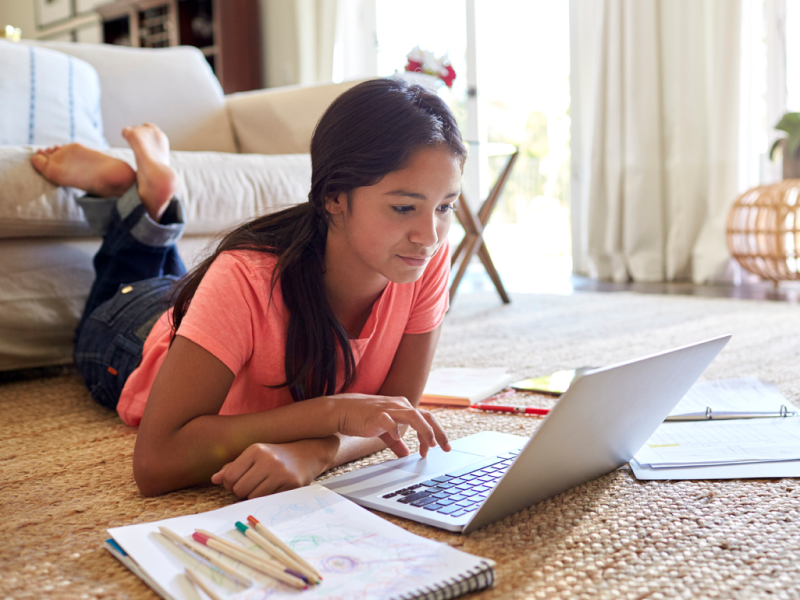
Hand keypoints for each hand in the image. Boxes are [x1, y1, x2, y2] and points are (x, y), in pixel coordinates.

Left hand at [211, 438, 335, 498]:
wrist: (307, 453)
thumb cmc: (275, 456)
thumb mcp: (254, 455)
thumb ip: (233, 467)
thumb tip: (214, 479)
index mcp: (255, 450)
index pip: (229, 477)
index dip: (230, 484)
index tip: (239, 481)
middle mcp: (267, 460)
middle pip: (240, 489)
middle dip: (242, 492)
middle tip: (251, 485)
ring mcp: (280, 472)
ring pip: (253, 497)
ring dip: (254, 496)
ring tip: (263, 486)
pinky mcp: (291, 484)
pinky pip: (268, 500)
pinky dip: (267, 497)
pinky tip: (274, 488)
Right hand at [329, 393, 449, 457]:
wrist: (343, 410)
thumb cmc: (364, 418)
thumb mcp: (384, 431)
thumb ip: (396, 442)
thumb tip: (406, 454)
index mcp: (404, 407)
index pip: (426, 419)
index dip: (434, 434)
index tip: (436, 450)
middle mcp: (399, 406)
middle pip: (426, 416)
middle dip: (438, 432)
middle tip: (446, 448)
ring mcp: (388, 409)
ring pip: (413, 415)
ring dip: (424, 430)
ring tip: (430, 445)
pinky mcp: (376, 415)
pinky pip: (389, 420)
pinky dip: (395, 429)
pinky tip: (398, 439)